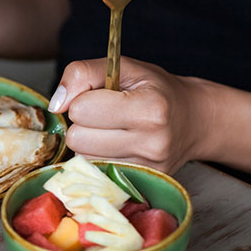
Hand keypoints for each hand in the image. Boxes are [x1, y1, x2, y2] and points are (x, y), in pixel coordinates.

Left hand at [48, 57, 208, 173]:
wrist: (194, 120)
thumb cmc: (156, 90)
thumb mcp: (122, 67)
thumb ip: (82, 73)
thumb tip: (56, 104)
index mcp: (150, 108)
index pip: (81, 109)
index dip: (83, 99)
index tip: (101, 96)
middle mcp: (152, 142)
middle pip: (77, 138)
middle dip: (83, 123)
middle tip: (104, 115)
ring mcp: (147, 168)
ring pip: (82, 158)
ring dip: (89, 143)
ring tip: (112, 130)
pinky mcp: (141, 183)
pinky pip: (95, 172)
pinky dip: (98, 158)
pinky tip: (115, 147)